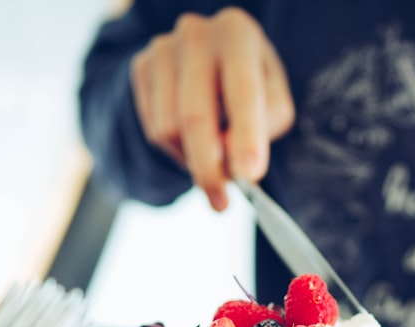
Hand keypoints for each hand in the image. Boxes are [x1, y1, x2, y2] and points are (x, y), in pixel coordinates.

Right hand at [130, 7, 294, 209]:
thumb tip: (230, 161)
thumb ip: (262, 129)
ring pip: (167, 129)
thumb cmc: (252, 88)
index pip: (242, 92)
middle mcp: (196, 34)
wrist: (211, 62)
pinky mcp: (140, 68)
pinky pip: (153, 128)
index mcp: (238, 34)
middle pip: (194, 116)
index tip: (250, 175)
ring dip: (193, 160)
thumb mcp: (273, 105)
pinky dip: (175, 149)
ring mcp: (162, 49)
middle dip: (209, 168)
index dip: (246, 137)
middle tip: (220, 203)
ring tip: (214, 159)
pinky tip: (192, 142)